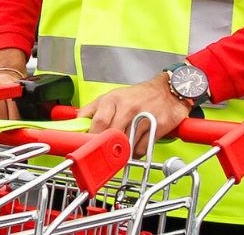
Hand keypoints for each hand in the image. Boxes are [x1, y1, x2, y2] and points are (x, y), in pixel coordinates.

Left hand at [76, 73, 191, 145]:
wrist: (167, 91)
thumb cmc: (137, 96)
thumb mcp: (111, 96)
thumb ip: (91, 110)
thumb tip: (76, 125)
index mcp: (113, 99)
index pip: (99, 122)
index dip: (93, 137)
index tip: (89, 146)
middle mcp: (128, 107)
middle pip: (112, 135)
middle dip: (107, 146)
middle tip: (105, 151)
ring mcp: (144, 117)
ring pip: (127, 144)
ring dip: (122, 151)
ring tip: (122, 147)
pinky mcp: (158, 126)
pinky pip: (141, 148)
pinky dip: (136, 152)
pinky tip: (135, 145)